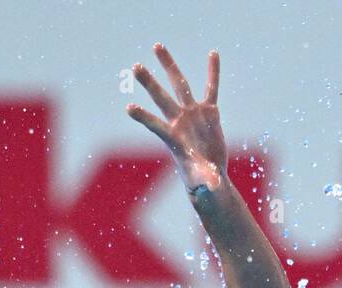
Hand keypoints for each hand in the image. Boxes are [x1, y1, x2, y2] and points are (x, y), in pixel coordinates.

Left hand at [127, 43, 225, 192]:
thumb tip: (212, 187)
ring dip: (169, 65)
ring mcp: (193, 114)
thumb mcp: (204, 183)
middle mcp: (179, 122)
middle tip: (136, 67)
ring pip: (180, 84)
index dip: (144, 118)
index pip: (156, 126)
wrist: (210, 177)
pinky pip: (212, 88)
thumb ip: (206, 182)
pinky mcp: (209, 112)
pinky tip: (213, 53)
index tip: (128, 108)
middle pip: (161, 98)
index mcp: (174, 139)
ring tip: (157, 46)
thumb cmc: (202, 183)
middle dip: (149, 83)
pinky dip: (213, 72)